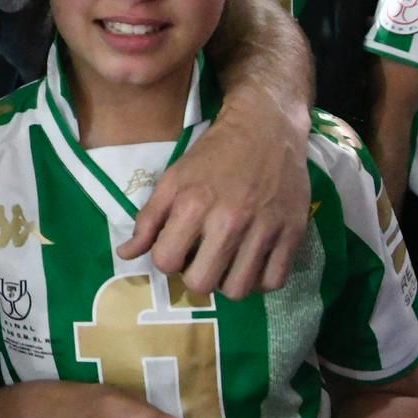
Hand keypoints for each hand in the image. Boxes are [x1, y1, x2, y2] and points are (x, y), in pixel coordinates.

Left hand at [120, 88, 310, 297]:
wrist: (266, 127)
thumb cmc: (213, 154)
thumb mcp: (173, 179)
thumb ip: (148, 219)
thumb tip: (125, 254)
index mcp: (193, 204)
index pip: (166, 262)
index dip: (167, 259)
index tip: (176, 248)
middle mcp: (229, 220)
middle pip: (202, 284)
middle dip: (195, 276)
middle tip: (202, 259)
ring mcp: (264, 228)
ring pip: (239, 290)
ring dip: (227, 282)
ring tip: (227, 263)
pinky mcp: (293, 232)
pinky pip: (274, 281)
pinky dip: (260, 280)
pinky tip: (253, 263)